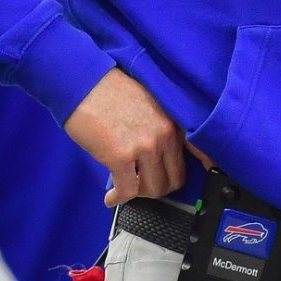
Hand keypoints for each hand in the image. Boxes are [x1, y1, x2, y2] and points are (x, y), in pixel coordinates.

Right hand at [64, 69, 188, 204]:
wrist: (85, 82)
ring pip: (153, 189)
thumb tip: (160, 156)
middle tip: (142, 185)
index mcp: (174, 122)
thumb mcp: (150, 105)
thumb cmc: (111, 91)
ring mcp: (145, 147)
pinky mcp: (121, 157)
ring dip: (139, 193)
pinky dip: (119, 198)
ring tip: (126, 188)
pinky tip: (111, 197)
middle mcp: (165, 135)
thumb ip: (161, 128)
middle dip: (157, 188)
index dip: (185, 174)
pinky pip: (127, 191)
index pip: (195, 158)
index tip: (176, 181)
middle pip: (174, 180)